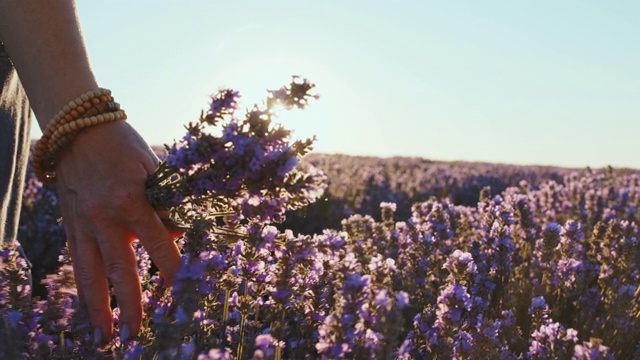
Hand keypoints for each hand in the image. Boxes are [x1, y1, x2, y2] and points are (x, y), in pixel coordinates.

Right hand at [54, 120, 180, 343]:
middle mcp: (105, 218)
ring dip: (99, 310)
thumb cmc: (123, 146)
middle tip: (139, 336)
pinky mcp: (70, 226)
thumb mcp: (153, 167)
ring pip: (91, 275)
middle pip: (121, 271)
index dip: (174, 271)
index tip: (185, 293)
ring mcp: (83, 225)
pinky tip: (90, 309)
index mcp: (132, 200)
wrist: (78, 129)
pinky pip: (76, 264)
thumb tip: (182, 234)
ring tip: (106, 338)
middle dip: (132, 306)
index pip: (160, 245)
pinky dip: (84, 289)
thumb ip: (168, 202)